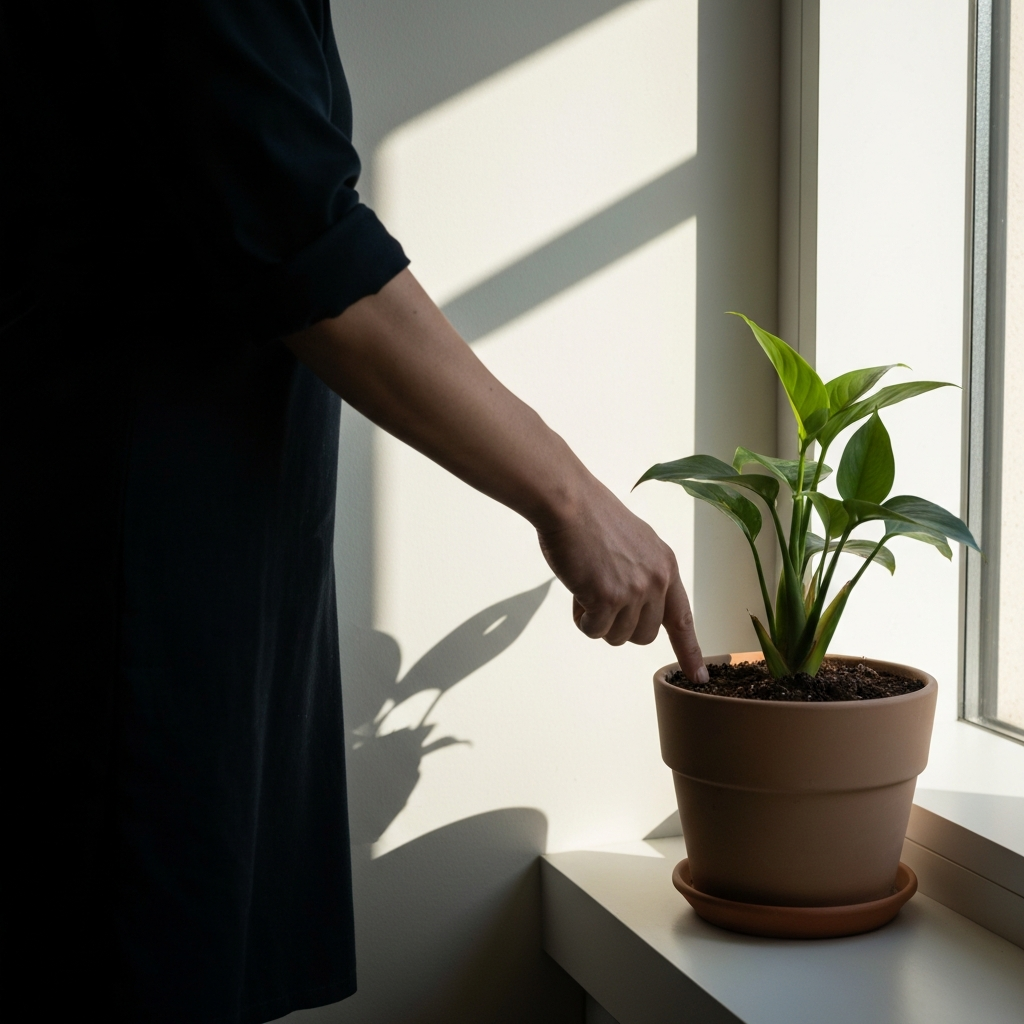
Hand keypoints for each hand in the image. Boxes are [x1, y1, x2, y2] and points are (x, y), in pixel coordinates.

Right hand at [537, 478, 707, 683]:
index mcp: (666, 566)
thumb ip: (644, 574)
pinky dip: (581, 618)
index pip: (682, 618)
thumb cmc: (592, 518)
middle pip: (643, 636)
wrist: (569, 503)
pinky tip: (577, 589)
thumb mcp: (635, 544)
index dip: (690, 651)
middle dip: (619, 626)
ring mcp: (634, 591)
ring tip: (587, 586)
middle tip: (600, 597)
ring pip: (617, 636)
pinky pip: (593, 630)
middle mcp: (657, 581)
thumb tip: (638, 607)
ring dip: (597, 621)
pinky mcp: (608, 598)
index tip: (699, 678)